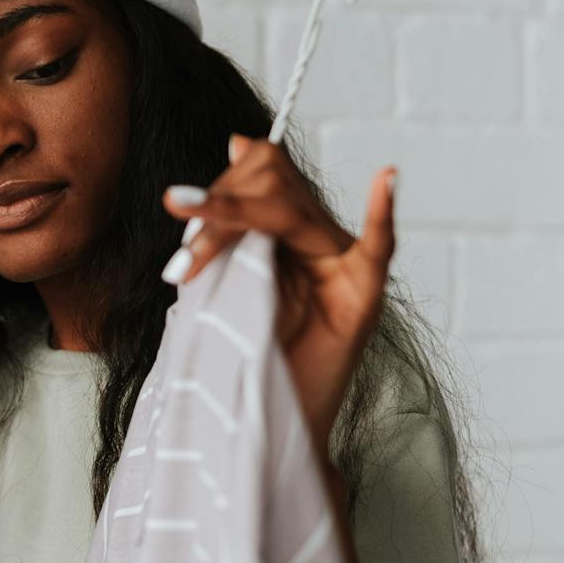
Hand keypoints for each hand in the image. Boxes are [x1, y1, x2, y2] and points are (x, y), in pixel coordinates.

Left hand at [159, 135, 396, 457]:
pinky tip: (387, 178)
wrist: (272, 422)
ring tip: (191, 259)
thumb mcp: (229, 280)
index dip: (219, 189)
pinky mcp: (363, 299)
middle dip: (219, 211)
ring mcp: (343, 266)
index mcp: (289, 234)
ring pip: (294, 208)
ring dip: (234, 218)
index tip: (176, 207)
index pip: (262, 177)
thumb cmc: (253, 355)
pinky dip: (383, 211)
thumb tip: (237, 140)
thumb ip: (233, 224)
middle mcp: (320, 240)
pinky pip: (380, 246)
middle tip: (181, 261)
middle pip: (273, 185)